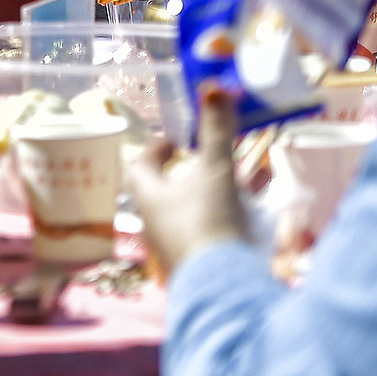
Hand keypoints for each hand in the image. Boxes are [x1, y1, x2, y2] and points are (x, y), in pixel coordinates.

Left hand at [127, 82, 249, 275]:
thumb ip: (216, 132)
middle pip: (157, 191)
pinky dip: (213, 222)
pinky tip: (236, 223)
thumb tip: (215, 88)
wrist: (223, 287)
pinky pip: (198, 236)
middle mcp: (152, 221)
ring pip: (179, 214)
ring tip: (223, 188)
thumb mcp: (216, 171)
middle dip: (177, 174)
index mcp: (147, 194)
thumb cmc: (210, 220)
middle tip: (197, 161)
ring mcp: (170, 246)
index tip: (173, 140)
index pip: (140, 164)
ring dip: (197, 198)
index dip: (155, 148)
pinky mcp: (192, 266)